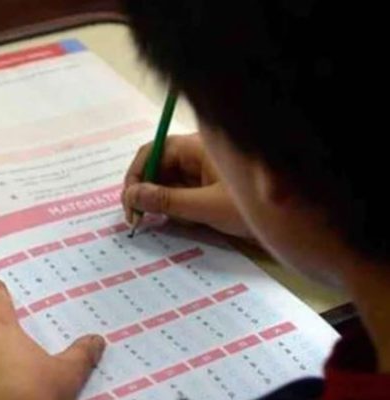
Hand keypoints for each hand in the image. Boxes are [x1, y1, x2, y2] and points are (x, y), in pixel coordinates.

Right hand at [122, 133, 251, 237]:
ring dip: (159, 201)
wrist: (298, 222)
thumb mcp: (207, 207)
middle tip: (137, 220)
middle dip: (144, 191)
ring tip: (154, 224)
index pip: (152, 152)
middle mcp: (198, 154)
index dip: (135, 176)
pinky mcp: (211, 186)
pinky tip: (176, 222)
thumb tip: (132, 195)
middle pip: (158, 165)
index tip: (129, 204)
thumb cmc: (254, 208)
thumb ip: (167, 201)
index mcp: (197, 147)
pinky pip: (182, 191)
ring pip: (168, 180)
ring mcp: (205, 170)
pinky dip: (174, 207)